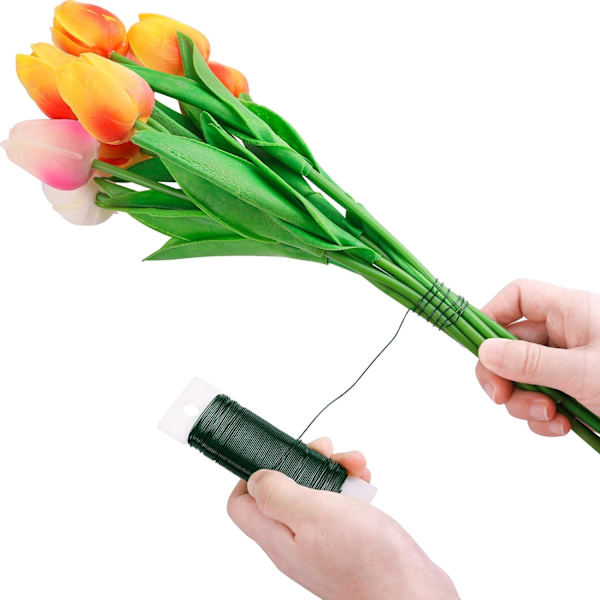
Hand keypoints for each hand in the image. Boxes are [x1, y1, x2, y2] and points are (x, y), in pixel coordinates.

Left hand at [227, 437, 458, 599]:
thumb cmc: (365, 561)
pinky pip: (340, 505)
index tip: (276, 454)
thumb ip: (277, 494)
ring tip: (356, 465)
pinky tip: (364, 481)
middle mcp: (295, 541)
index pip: (242, 504)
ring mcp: (321, 542)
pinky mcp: (346, 541)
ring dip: (334, 470)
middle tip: (326, 451)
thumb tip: (255, 479)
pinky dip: (351, 487)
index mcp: (277, 536)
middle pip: (284, 490)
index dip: (252, 473)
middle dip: (305, 462)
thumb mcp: (312, 513)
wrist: (412, 594)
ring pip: (316, 493)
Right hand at [476, 279, 599, 435]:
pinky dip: (544, 418)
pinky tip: (564, 427)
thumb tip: (485, 352)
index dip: (491, 315)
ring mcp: (571, 365)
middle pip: (511, 344)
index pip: (518, 297)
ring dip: (525, 403)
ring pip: (523, 378)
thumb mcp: (585, 372)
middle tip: (500, 398)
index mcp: (571, 312)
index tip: (479, 348)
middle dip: (503, 374)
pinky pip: (542, 400)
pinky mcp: (577, 393)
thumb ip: (531, 362)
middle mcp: (568, 334)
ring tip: (551, 418)